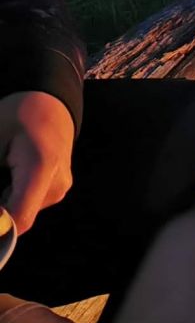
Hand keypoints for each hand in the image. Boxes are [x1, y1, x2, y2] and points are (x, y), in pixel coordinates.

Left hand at [0, 91, 74, 233]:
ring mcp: (60, 188)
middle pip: (17, 216)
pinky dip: (10, 195)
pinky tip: (9, 173)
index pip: (18, 219)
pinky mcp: (59, 189)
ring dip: (2, 200)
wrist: (50, 104)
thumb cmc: (17, 115)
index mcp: (41, 169)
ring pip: (20, 212)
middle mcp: (57, 184)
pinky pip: (28, 203)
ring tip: (2, 168)